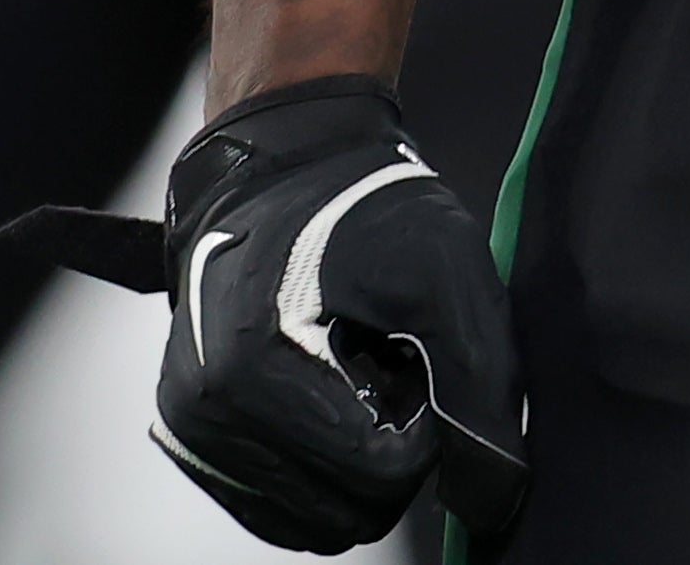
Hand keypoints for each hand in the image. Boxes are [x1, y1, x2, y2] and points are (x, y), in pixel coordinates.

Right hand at [16, 78, 527, 551]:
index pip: (381, 472)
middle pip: (350, 511)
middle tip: (396, 367)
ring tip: (361, 378)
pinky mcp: (195, 443)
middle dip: (395, 452)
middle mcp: (205, 414)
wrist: (280, 166)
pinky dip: (323, 474)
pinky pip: (282, 511)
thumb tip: (497, 485)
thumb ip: (480, 378)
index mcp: (251, 369)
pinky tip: (332, 400)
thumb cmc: (362, 206)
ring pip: (318, 522)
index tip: (422, 362)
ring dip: (358, 467)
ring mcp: (192, 433)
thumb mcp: (445, 267)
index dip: (428, 427)